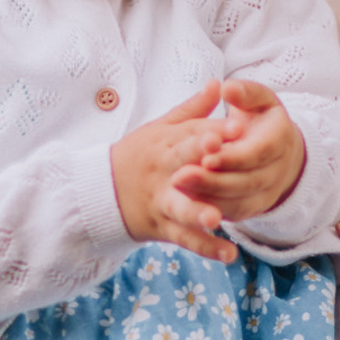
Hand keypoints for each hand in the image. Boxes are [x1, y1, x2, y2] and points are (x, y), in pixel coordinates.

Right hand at [111, 81, 238, 263]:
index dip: (215, 130)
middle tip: (220, 155)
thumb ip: (192, 110)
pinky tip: (228, 255)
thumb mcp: (160, 129)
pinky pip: (184, 239)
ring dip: (198, 212)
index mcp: (166, 143)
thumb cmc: (137, 156)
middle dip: (200, 157)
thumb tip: (218, 84)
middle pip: (183, 162)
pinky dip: (206, 248)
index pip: (193, 134)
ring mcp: (162, 200)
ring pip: (181, 206)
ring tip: (216, 219)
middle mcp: (163, 171)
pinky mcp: (162, 227)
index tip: (239, 126)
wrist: (100, 194)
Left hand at [171, 79, 305, 225]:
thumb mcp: (259, 99)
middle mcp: (278, 170)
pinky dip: (210, 209)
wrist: (279, 150)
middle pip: (246, 182)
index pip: (257, 153)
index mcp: (280, 139)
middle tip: (179, 176)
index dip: (231, 157)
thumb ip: (245, 92)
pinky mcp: (254, 207)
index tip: (204, 155)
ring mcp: (267, 192)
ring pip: (238, 201)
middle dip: (212, 181)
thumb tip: (227, 88)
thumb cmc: (262, 118)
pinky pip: (233, 213)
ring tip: (177, 188)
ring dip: (207, 198)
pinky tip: (186, 200)